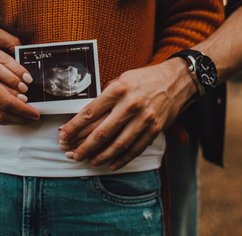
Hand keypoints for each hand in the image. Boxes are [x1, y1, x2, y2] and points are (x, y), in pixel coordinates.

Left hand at [58, 58, 195, 169]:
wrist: (178, 80)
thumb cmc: (146, 78)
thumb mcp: (122, 78)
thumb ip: (106, 96)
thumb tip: (86, 115)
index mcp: (118, 89)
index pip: (90, 112)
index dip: (73, 127)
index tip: (63, 136)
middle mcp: (130, 105)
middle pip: (101, 132)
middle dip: (83, 146)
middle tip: (71, 155)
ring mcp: (144, 119)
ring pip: (117, 144)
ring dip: (100, 156)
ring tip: (88, 161)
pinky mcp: (155, 129)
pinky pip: (135, 149)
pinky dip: (121, 159)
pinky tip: (110, 164)